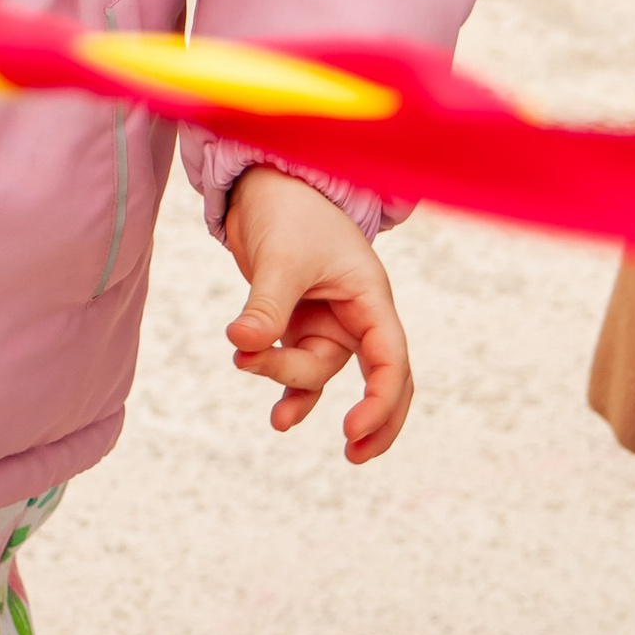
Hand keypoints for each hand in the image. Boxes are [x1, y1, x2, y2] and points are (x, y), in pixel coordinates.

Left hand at [222, 165, 411, 461]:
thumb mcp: (280, 257)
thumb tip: (244, 344)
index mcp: (370, 296)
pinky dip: (287, 389)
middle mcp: (357, 314)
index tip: (351, 430)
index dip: (381, 400)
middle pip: (379, 380)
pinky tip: (278, 416)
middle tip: (351, 452)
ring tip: (244, 358)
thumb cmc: (288, 209)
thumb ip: (267, 305)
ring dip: (283, 376)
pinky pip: (300, 370)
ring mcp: (330, 321)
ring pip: (317, 372)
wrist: (266, 181)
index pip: (391, 359)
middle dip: (371, 418)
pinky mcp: (301, 323)